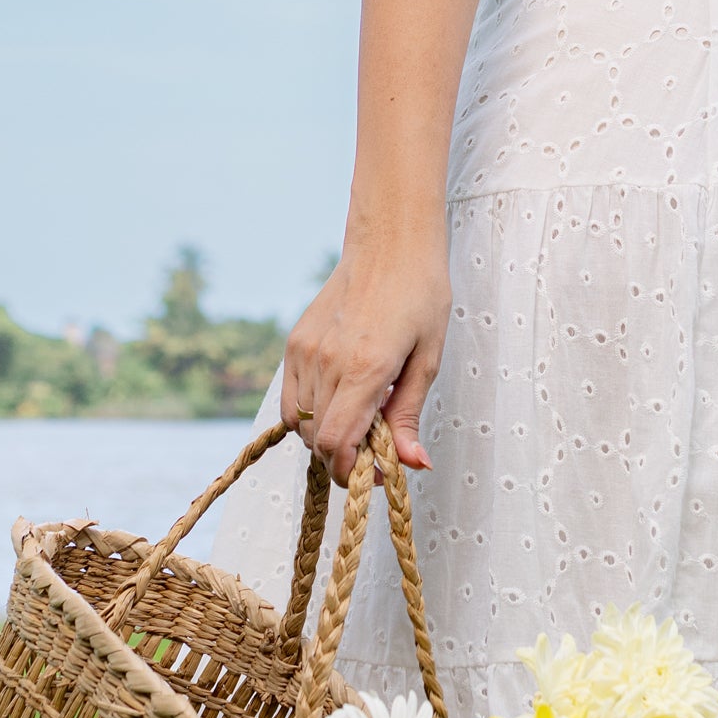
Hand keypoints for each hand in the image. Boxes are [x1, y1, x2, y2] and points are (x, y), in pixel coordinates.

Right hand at [279, 237, 448, 483]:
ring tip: (359, 419)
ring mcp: (305, 351)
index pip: (337, 443)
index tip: (375, 473)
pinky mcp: (294, 343)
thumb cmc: (419, 295)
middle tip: (375, 448)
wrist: (389, 244)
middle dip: (344, 457)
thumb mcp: (428, 359)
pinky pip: (290, 399)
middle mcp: (327, 361)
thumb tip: (413, 464)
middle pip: (318, 439)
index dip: (352, 471)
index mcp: (365, 368)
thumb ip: (409, 415)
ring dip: (326, 435)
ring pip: (300, 423)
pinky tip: (336, 401)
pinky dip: (307, 413)